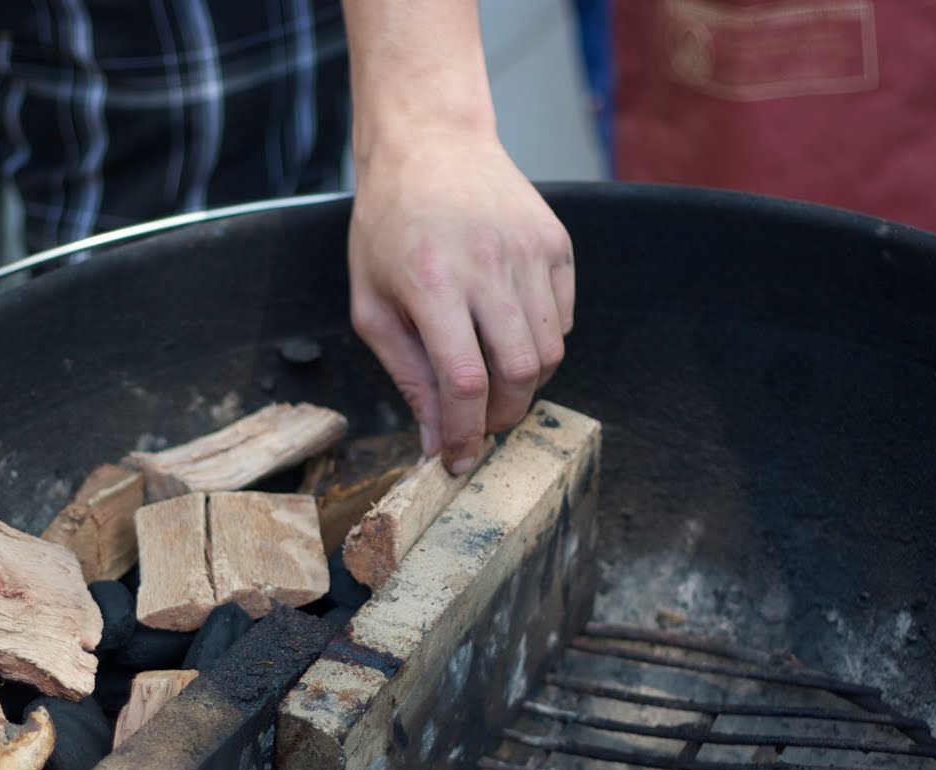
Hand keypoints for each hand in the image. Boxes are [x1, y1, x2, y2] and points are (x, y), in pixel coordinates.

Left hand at [348, 134, 574, 473]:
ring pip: (549, 352)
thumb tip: (434, 439)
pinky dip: (542, 344)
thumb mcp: (372, 303)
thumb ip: (406, 375)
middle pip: (519, 374)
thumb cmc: (389, 225)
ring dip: (524, 386)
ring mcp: (529, 252)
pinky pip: (563, 319)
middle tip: (478, 425)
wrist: (430, 143)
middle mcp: (488, 265)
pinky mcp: (556, 243)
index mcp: (432, 282)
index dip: (464, 432)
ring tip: (493, 381)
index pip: (463, 381)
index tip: (457, 460)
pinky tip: (509, 333)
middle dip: (500, 417)